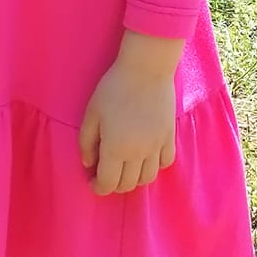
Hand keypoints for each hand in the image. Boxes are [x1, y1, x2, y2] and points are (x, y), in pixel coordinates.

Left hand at [78, 33, 182, 195]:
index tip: (92, 181)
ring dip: (135, 179)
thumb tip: (89, 164)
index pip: (107, 183)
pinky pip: (166, 162)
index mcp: (115, 148)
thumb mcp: (91, 113)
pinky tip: (146, 157)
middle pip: (128, 185)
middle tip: (106, 174)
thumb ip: (86, 142)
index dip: (98, 187)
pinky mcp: (170, 137)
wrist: (146, 68)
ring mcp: (157, 146)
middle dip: (114, 185)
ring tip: (126, 168)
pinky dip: (155, 166)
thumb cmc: (114, 88)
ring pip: (148, 178)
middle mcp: (138, 153)